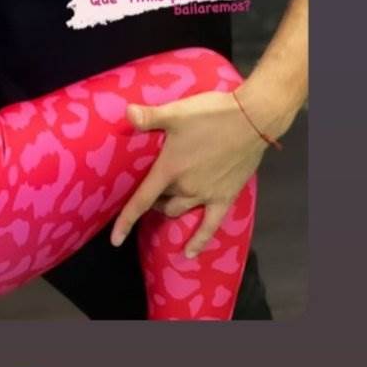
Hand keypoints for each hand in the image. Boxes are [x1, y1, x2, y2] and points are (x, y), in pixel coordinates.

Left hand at [110, 87, 264, 254]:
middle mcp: (185, 187)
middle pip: (160, 203)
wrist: (252, 120)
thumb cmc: (211, 114)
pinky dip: (199, 241)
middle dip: (151, 200)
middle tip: (147, 190)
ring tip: (163, 204)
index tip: (114, 240)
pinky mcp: (225, 197)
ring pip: (179, 210)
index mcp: (170, 169)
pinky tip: (190, 254)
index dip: (125, 221)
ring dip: (169, 209)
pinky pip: (210, 225)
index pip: (141, 200)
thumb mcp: (176, 112)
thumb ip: (149, 116)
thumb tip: (126, 113)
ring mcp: (206, 195)